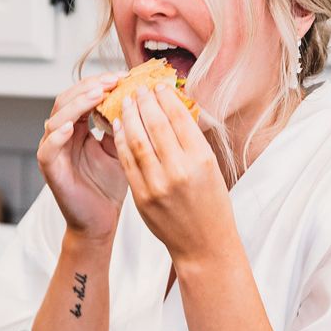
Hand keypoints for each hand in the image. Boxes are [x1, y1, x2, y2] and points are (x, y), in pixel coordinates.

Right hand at [37, 73, 128, 239]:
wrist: (101, 221)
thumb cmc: (109, 186)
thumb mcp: (121, 148)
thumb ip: (122, 125)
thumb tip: (136, 98)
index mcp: (79, 127)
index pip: (83, 95)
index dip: (100, 83)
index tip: (124, 76)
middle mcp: (62, 135)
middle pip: (67, 99)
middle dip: (89, 87)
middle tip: (113, 80)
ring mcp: (53, 151)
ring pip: (56, 118)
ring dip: (77, 104)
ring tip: (97, 95)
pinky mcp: (50, 169)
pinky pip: (48, 148)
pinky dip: (58, 135)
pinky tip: (73, 126)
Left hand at [112, 84, 235, 263]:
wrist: (203, 245)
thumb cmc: (211, 205)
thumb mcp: (211, 168)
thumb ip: (192, 141)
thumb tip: (173, 109)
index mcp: (201, 159)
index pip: (178, 118)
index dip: (166, 97)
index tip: (159, 85)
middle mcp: (179, 170)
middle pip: (155, 124)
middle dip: (144, 101)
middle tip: (138, 88)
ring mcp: (157, 184)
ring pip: (137, 140)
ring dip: (129, 116)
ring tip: (126, 102)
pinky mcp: (142, 197)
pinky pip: (127, 161)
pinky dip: (121, 140)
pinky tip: (118, 127)